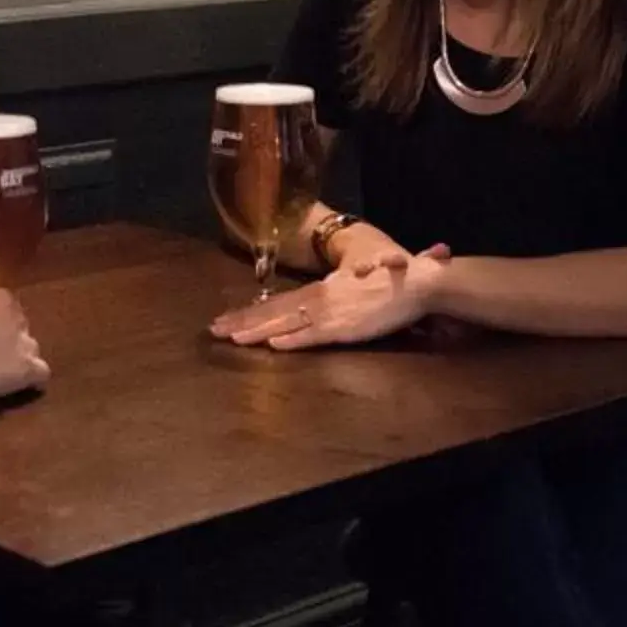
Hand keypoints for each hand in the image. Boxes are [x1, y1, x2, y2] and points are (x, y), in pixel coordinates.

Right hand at [0, 290, 49, 403]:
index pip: (9, 306)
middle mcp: (17, 314)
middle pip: (21, 326)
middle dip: (10, 338)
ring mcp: (25, 342)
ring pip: (31, 349)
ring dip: (20, 357)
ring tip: (2, 371)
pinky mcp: (28, 369)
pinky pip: (42, 373)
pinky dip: (34, 379)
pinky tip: (23, 385)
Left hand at [213, 244, 450, 348]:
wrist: (412, 281)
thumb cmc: (385, 286)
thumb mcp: (350, 291)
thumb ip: (329, 302)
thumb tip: (304, 316)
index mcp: (318, 292)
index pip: (275, 302)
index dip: (248, 312)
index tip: (224, 319)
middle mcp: (317, 299)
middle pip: (272, 311)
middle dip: (241, 322)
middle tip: (213, 329)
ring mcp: (329, 314)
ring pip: (285, 323)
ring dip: (256, 331)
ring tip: (231, 337)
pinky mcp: (345, 328)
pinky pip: (313, 336)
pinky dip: (293, 340)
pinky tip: (273, 345)